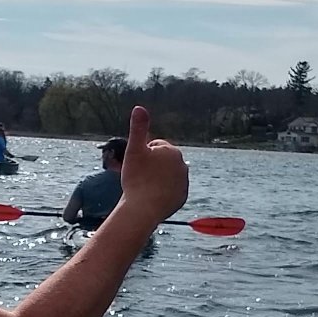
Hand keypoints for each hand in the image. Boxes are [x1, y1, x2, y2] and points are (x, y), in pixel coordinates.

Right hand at [116, 105, 188, 221]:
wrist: (143, 209)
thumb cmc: (136, 179)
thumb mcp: (134, 151)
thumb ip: (138, 128)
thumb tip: (139, 107)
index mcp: (171, 151)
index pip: (154, 149)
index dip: (142, 156)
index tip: (137, 167)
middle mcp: (182, 165)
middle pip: (161, 162)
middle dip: (151, 167)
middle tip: (139, 178)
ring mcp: (183, 182)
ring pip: (166, 176)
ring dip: (157, 179)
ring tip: (145, 188)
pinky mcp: (182, 196)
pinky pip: (170, 190)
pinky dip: (162, 192)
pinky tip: (152, 197)